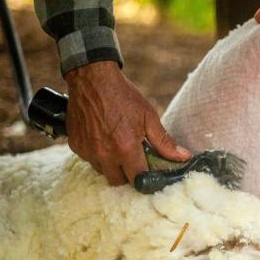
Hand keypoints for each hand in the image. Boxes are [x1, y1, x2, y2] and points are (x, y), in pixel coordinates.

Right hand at [64, 61, 191, 185]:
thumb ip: (165, 142)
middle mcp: (104, 154)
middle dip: (127, 174)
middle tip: (133, 158)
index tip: (148, 172)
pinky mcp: (75, 145)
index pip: (138, 180)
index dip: (145, 179)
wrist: (92, 79)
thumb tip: (184, 157)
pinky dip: (96, 154)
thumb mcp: (149, 117)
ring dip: (111, 165)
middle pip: (118, 181)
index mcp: (125, 149)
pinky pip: (88, 159)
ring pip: (102, 171)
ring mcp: (87, 151)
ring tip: (117, 145)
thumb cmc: (123, 96)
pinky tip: (103, 138)